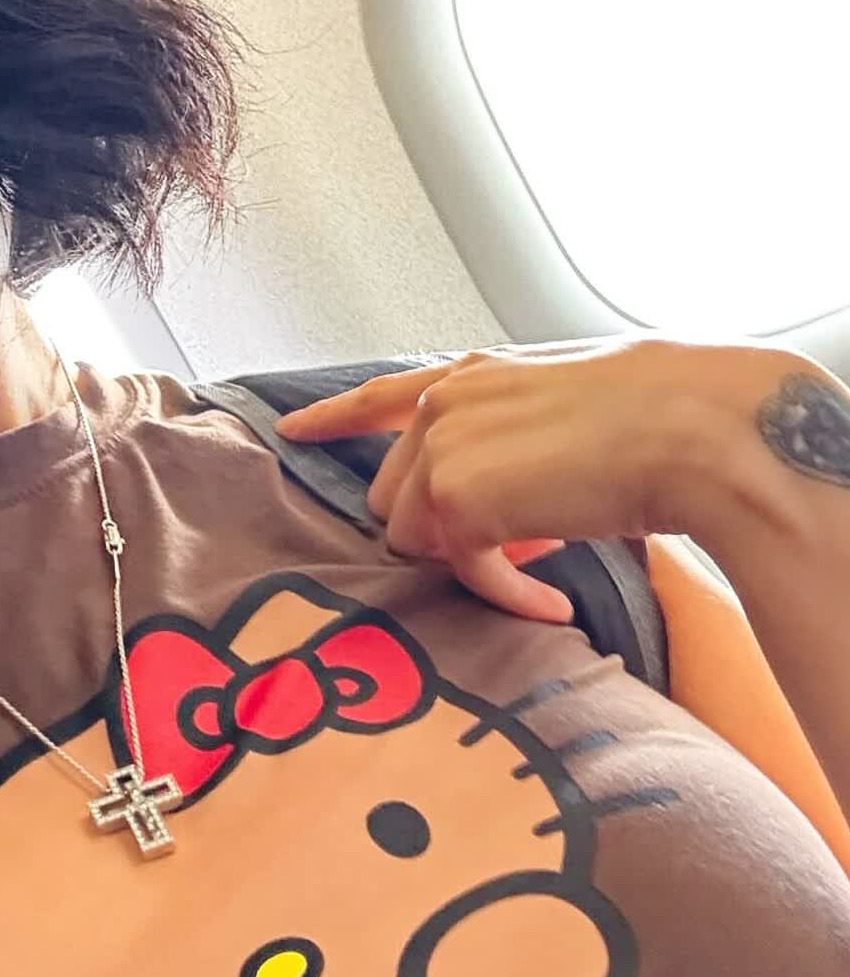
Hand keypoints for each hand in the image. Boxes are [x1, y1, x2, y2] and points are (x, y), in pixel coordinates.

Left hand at [272, 338, 779, 622]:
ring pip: (414, 538)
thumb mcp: (557, 414)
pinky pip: (463, 572)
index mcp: (466, 375)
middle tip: (519, 541)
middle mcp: (442, 403)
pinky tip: (550, 602)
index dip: (330, 419)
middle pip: (394, 496)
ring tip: (544, 561)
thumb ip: (503, 450)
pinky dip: (506, 594)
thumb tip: (498, 518)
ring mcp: (441, 449)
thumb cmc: (652, 418)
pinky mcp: (457, 501)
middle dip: (444, 529)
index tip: (290, 433)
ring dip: (474, 561)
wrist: (686, 427)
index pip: (377, 396)